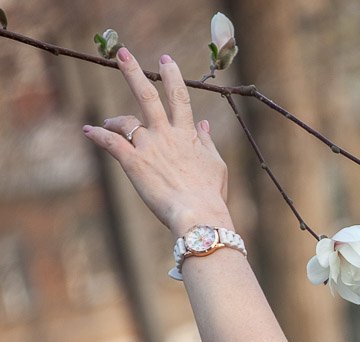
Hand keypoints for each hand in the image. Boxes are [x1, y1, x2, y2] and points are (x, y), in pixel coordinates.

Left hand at [83, 49, 230, 236]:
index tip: (165, 60)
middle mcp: (166, 134)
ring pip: (124, 122)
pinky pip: (110, 142)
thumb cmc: (210, 194)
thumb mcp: (216, 165)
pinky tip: (88, 131)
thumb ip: (207, 142)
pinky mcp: (133, 162)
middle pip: (147, 96)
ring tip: (106, 122)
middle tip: (122, 54)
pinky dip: (97, 135)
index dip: (172, 77)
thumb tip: (204, 124)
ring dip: (114, 120)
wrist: (197, 214)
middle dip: (134, 72)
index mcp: (187, 134)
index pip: (180, 98)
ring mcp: (148, 147)